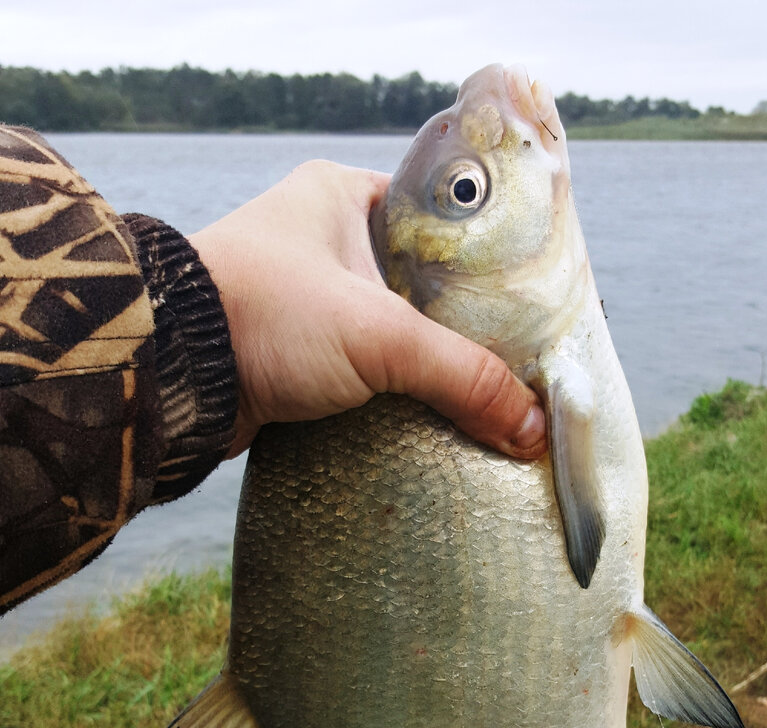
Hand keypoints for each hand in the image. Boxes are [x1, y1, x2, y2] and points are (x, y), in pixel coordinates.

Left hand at [188, 161, 546, 459]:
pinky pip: (360, 371)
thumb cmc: (265, 316)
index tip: (529, 309)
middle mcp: (323, 239)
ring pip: (390, 333)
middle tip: (512, 364)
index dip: (488, 267)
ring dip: (425, 368)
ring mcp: (305, 299)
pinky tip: (428, 418)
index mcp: (343, 194)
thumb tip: (530, 429)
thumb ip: (464, 376)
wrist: (171, 376)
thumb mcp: (380, 336)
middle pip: (421, 286)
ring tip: (481, 397)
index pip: (441, 223)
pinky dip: (390, 395)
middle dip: (462, 330)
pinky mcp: (291, 353)